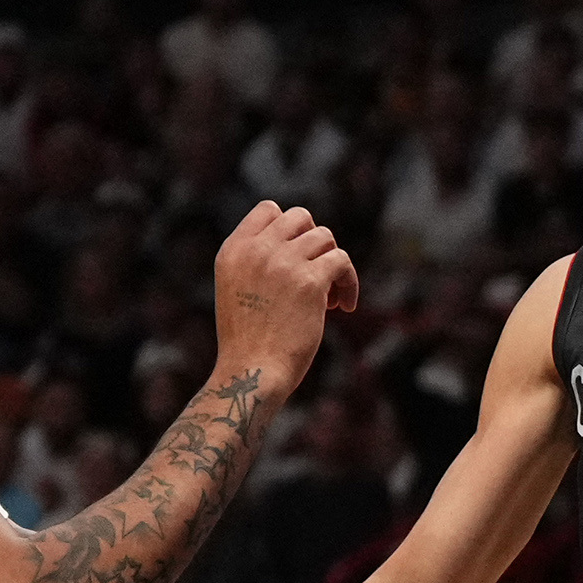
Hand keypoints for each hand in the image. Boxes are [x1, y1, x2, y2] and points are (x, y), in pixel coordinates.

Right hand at [209, 201, 360, 399]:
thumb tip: (301, 241)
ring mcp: (283, 262)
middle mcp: (257, 250)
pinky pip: (341, 261)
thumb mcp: (238, 289)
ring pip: (325, 238)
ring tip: (327, 298)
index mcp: (233, 250)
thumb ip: (258, 260)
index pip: (268, 209)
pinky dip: (349, 283)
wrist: (253, 373)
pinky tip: (344, 307)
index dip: (289, 229)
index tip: (296, 257)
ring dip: (331, 265)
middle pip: (300, 217)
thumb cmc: (247, 342)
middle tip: (315, 274)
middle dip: (314, 242)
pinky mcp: (310, 281)